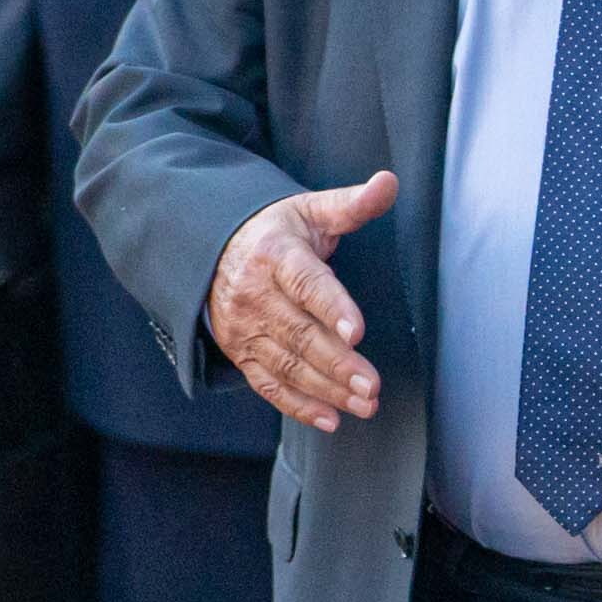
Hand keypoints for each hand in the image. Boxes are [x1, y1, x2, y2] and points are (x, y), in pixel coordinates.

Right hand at [205, 173, 399, 431]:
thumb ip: (352, 204)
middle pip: (298, 333)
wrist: (213, 250)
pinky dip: (298, 406)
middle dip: (337, 363)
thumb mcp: (311, 210)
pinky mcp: (241, 353)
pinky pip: (267, 385)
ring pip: (287, 364)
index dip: (331, 307)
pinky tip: (330, 418)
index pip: (305, 283)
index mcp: (276, 254)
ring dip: (326, 389)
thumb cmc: (277, 232)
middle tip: (372, 385)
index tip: (356, 331)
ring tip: (364, 403)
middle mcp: (255, 293)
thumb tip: (388, 182)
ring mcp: (245, 328)